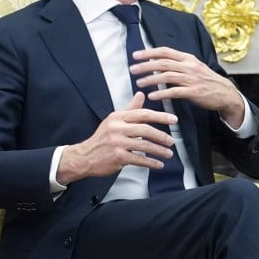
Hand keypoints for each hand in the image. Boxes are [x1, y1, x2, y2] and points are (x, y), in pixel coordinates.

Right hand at [56, 92, 177, 184]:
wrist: (84, 156)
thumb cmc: (103, 138)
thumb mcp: (115, 120)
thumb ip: (130, 109)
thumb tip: (141, 94)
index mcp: (117, 117)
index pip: (143, 114)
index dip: (160, 116)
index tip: (174, 119)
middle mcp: (116, 128)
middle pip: (145, 130)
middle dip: (162, 136)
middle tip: (172, 141)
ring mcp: (116, 143)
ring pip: (144, 145)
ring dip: (159, 150)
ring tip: (169, 154)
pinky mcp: (117, 157)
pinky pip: (139, 159)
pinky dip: (151, 162)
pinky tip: (159, 164)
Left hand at [130, 46, 244, 127]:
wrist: (226, 93)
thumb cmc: (208, 81)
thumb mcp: (196, 67)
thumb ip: (180, 64)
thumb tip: (160, 62)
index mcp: (188, 59)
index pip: (165, 51)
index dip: (149, 52)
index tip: (136, 55)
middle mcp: (189, 67)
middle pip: (163, 63)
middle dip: (145, 65)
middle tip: (133, 69)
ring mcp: (192, 79)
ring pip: (167, 76)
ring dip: (151, 79)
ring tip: (139, 83)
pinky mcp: (194, 92)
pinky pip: (174, 92)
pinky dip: (162, 93)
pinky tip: (152, 96)